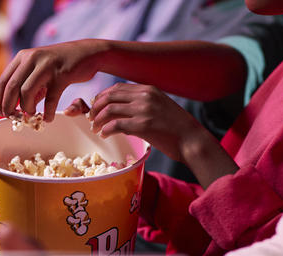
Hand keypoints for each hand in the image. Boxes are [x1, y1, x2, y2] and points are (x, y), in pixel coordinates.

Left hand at [0, 39, 108, 121]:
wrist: (87, 53)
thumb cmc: (61, 65)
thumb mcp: (39, 70)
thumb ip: (28, 85)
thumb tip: (17, 108)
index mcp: (23, 57)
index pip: (3, 81)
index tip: (2, 112)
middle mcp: (32, 58)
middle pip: (12, 87)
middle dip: (9, 106)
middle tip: (13, 118)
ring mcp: (47, 65)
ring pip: (27, 92)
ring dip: (27, 108)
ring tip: (32, 115)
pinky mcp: (62, 74)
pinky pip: (50, 98)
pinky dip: (47, 112)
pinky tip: (48, 118)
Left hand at [68, 83, 238, 187]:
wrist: (192, 140)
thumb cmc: (176, 128)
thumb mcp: (160, 106)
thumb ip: (143, 103)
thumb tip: (121, 110)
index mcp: (149, 89)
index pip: (117, 88)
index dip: (102, 96)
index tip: (95, 106)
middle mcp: (145, 96)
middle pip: (110, 96)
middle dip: (95, 107)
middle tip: (90, 118)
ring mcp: (144, 110)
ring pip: (110, 110)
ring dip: (98, 120)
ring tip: (95, 129)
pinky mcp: (143, 125)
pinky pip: (115, 124)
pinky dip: (106, 130)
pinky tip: (104, 135)